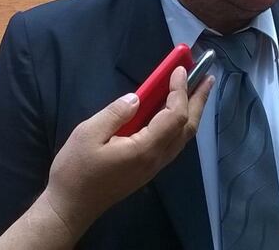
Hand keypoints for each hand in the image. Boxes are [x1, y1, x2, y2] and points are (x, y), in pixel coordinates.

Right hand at [43, 67, 212, 240]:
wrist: (70, 208)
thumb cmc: (75, 171)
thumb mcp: (88, 134)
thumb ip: (115, 113)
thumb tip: (136, 98)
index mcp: (145, 149)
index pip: (174, 115)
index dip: (180, 91)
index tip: (179, 69)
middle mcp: (156, 159)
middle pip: (188, 127)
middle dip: (199, 101)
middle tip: (208, 77)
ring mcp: (154, 167)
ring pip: (183, 137)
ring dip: (193, 113)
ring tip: (198, 91)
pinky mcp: (148, 170)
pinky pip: (174, 144)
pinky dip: (181, 124)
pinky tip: (176, 114)